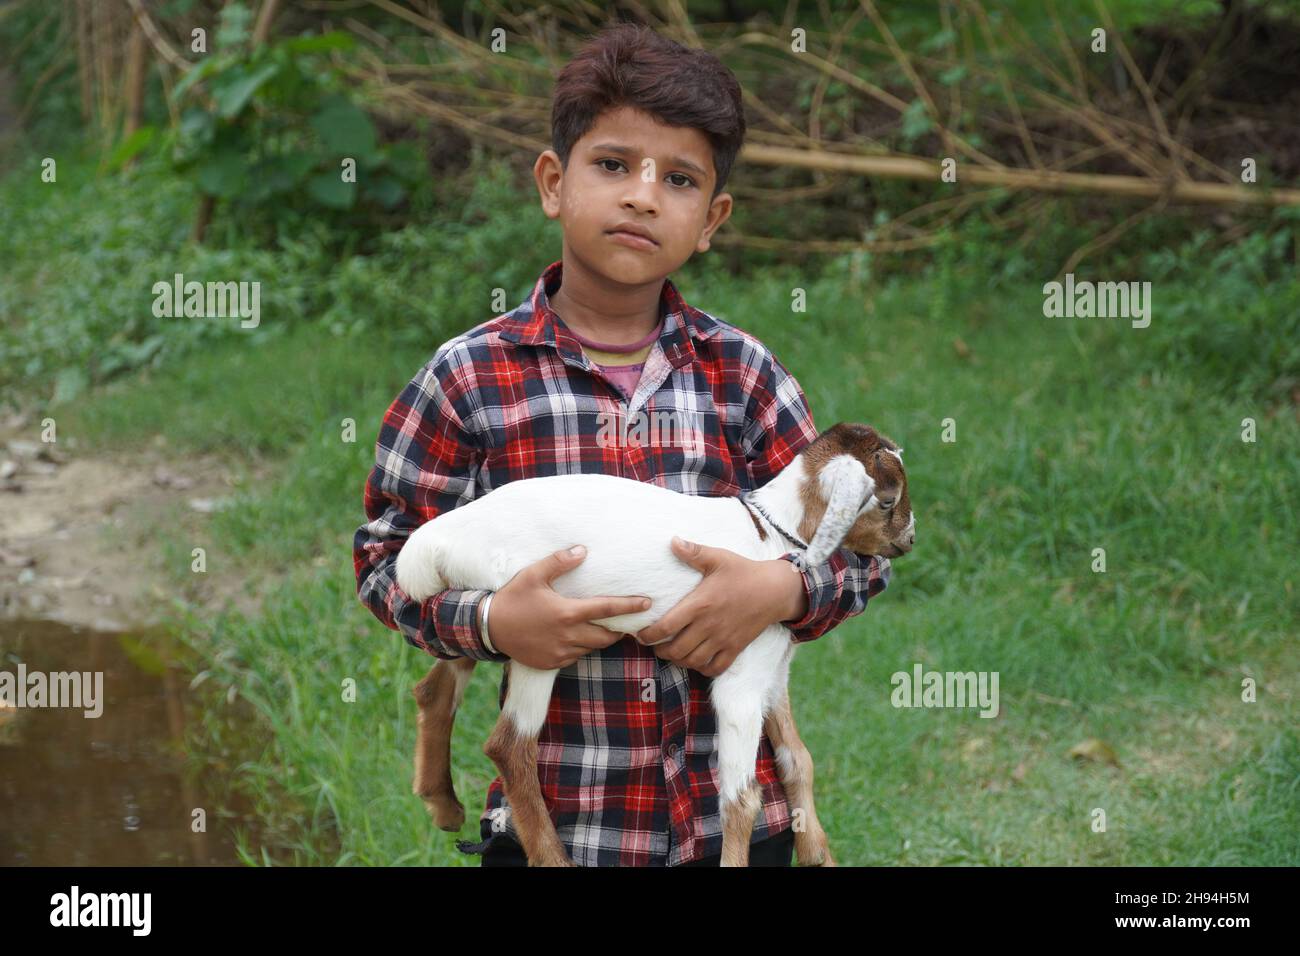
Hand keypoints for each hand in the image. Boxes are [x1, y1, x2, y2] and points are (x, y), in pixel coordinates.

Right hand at [486, 545, 650, 670]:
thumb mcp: (533, 575)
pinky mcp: (552, 663)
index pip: (607, 610)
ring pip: (592, 648)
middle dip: (619, 630)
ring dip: (600, 639)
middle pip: (606, 636)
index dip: (630, 606)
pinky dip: (581, 648)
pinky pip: (575, 657)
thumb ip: (559, 562)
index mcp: (567, 612)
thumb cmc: (512, 598)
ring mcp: (561, 652)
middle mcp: (568, 635)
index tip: (647, 603)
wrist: (488, 629)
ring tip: (603, 629)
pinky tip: (577, 638)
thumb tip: (582, 550)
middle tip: (625, 622)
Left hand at [631, 537, 807, 677]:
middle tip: (654, 645)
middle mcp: (709, 626)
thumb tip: (672, 540)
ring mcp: (723, 640)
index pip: (666, 626)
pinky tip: (696, 660)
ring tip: (671, 652)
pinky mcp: (735, 648)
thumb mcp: (718, 558)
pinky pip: (715, 669)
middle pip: (676, 649)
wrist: (775, 590)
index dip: (648, 635)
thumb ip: (694, 552)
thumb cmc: (743, 572)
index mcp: (700, 604)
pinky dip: (702, 669)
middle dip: (660, 650)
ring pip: (692, 661)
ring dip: (678, 660)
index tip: (641, 634)